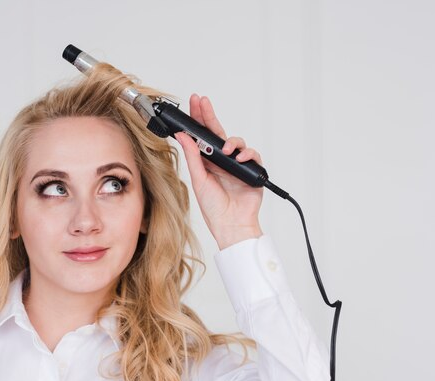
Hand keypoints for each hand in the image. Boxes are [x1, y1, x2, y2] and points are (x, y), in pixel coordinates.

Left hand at [175, 94, 263, 249]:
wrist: (231, 225)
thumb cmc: (214, 208)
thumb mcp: (199, 180)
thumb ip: (193, 157)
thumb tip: (182, 136)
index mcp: (207, 162)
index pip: (202, 136)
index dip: (198, 118)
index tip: (193, 102)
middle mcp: (222, 161)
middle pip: (217, 132)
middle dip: (210, 115)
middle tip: (202, 101)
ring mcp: (237, 165)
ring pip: (237, 142)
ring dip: (231, 141)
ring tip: (225, 150)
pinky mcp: (251, 171)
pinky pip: (252, 155)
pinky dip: (248, 154)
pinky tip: (241, 158)